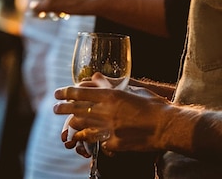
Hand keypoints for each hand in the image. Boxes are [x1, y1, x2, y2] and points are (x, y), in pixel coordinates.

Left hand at [53, 78, 170, 153]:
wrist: (167, 126)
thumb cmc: (151, 104)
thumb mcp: (130, 89)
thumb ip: (110, 85)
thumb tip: (95, 77)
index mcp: (110, 96)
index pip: (80, 93)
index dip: (65, 93)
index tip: (56, 93)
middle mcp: (106, 112)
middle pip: (77, 110)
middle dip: (62, 109)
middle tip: (54, 108)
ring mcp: (110, 129)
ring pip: (83, 127)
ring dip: (73, 125)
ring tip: (67, 124)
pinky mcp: (115, 143)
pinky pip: (98, 141)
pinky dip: (93, 139)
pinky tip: (88, 139)